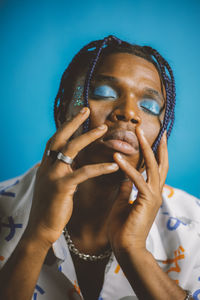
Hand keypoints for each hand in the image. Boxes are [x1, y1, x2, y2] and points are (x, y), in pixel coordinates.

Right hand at [25, 108, 118, 245]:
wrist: (41, 228)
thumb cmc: (50, 206)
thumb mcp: (52, 184)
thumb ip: (59, 170)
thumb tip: (69, 162)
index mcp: (46, 165)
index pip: (55, 139)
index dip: (66, 126)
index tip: (77, 115)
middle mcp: (47, 166)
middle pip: (60, 137)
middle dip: (73, 122)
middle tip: (86, 109)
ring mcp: (53, 175)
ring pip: (71, 149)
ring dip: (88, 137)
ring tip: (103, 129)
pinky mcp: (62, 187)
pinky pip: (83, 173)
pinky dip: (99, 168)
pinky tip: (113, 166)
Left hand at [107, 128, 167, 253]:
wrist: (126, 248)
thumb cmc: (124, 228)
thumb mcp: (124, 203)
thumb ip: (126, 189)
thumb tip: (125, 178)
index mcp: (150, 192)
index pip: (156, 168)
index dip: (156, 153)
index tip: (155, 138)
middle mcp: (155, 192)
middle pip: (160, 164)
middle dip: (157, 145)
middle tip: (155, 129)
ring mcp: (153, 197)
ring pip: (153, 167)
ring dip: (146, 149)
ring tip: (138, 132)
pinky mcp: (146, 202)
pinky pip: (137, 181)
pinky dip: (128, 168)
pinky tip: (117, 157)